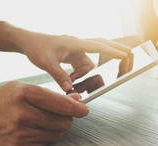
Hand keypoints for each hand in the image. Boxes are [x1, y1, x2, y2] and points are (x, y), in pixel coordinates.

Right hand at [0, 81, 88, 145]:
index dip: (77, 108)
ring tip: (44, 123)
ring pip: (56, 135)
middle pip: (63, 122)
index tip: (84, 110)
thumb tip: (77, 101)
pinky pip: (44, 144)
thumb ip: (52, 96)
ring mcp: (19, 133)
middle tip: (62, 116)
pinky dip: (44, 138)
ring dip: (56, 130)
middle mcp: (22, 114)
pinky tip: (33, 131)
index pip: (61, 104)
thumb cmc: (4, 99)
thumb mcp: (25, 88)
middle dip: (67, 119)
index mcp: (24, 94)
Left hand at [15, 32, 131, 90]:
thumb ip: (60, 76)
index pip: (98, 46)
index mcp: (75, 43)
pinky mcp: (74, 55)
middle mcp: (78, 45)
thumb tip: (70, 90)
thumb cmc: (36, 48)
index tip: (125, 54)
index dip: (112, 50)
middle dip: (116, 50)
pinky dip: (79, 75)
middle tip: (130, 54)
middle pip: (103, 45)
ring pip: (90, 63)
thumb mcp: (46, 63)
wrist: (27, 42)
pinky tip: (70, 79)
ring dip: (84, 74)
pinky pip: (83, 66)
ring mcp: (77, 50)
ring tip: (70, 81)